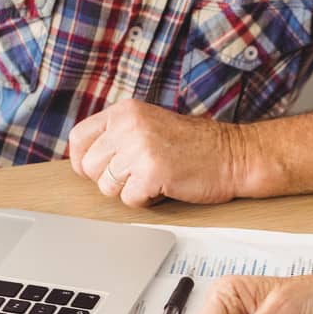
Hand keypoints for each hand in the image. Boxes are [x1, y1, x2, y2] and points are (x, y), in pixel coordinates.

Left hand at [67, 99, 250, 207]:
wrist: (234, 155)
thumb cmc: (196, 146)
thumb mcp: (149, 126)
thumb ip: (119, 135)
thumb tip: (86, 161)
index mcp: (125, 111)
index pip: (79, 138)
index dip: (83, 161)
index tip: (97, 171)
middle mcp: (128, 125)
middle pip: (90, 166)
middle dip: (109, 180)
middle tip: (136, 177)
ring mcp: (139, 148)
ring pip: (107, 186)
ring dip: (129, 191)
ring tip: (152, 180)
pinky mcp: (151, 172)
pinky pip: (129, 200)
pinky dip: (146, 202)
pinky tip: (163, 188)